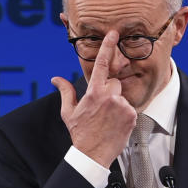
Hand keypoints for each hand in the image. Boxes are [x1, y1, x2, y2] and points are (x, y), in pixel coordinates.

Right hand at [51, 30, 136, 167]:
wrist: (93, 154)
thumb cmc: (80, 132)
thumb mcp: (69, 112)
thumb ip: (65, 91)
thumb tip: (55, 79)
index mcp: (93, 92)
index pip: (101, 64)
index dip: (107, 47)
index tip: (113, 34)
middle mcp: (109, 96)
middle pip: (114, 83)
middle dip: (109, 91)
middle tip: (101, 108)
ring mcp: (122, 105)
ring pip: (121, 96)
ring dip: (116, 104)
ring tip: (107, 119)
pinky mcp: (131, 114)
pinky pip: (129, 108)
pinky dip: (124, 114)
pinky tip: (115, 124)